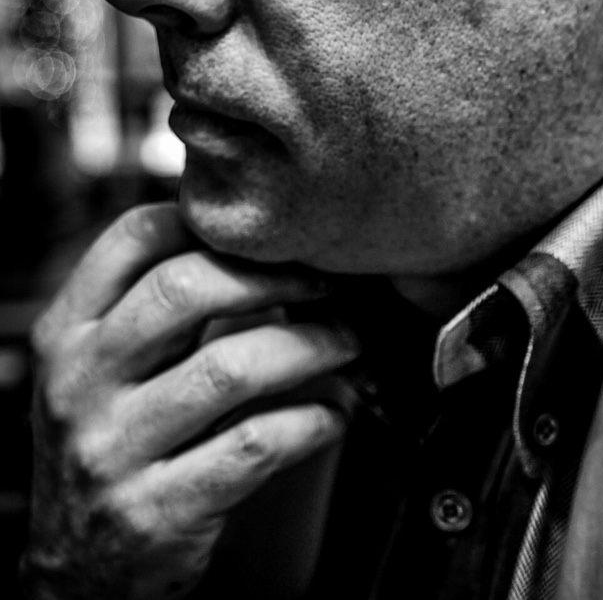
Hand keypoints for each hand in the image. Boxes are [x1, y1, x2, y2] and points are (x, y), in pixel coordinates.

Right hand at [20, 203, 359, 598]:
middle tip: (328, 285)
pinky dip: (314, 422)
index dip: (215, 225)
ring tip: (347, 343)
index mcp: (68, 336)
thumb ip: (158, 310)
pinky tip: (336, 415)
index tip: (275, 237)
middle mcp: (82, 385)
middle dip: (275, 278)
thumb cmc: (115, 447)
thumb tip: (261, 246)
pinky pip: (256, 445)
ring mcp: (115, 450)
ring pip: (232, 367)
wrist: (79, 571)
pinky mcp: (159, 508)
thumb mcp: (106, 371)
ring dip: (312, 346)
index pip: (133, 240)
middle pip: (185, 290)